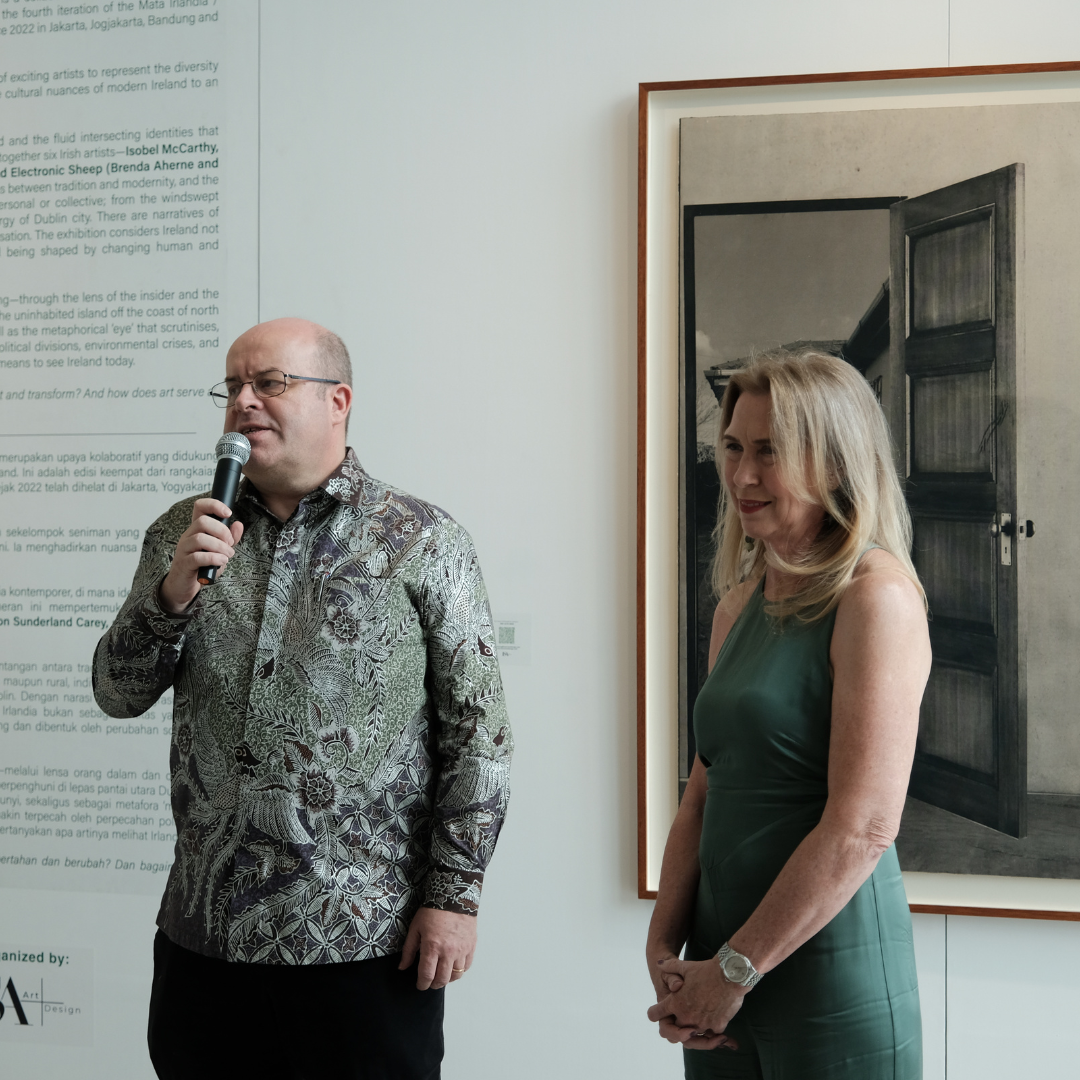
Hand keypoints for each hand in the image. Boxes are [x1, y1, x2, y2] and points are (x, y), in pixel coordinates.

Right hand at [159, 498, 244, 613]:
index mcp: (197, 529)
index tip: (228, 513)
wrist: (185, 585)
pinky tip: (222, 562)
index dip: (214, 505)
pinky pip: (197, 557)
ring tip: (227, 556)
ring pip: (200, 539)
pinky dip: (213, 558)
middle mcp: (188, 536)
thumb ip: (230, 538)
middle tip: (230, 544)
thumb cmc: (203, 565)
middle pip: (202, 521)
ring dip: (219, 547)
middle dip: (222, 531)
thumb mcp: (220, 550)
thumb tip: (238, 524)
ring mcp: (184, 549)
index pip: (199, 507)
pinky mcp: (184, 564)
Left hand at [399, 907, 475, 989]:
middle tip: (430, 982)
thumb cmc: (433, 910)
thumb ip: (408, 950)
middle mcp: (448, 951)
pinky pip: (467, 966)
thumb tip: (402, 967)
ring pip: (456, 975)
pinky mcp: (471, 946)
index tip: (420, 985)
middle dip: (434, 984)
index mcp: (432, 947)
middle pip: (442, 979)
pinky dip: (460, 970)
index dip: (422, 984)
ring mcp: (462, 950)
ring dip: (447, 979)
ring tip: (442, 975)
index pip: (427, 975)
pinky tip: (454, 966)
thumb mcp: (415, 928)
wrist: (454, 896)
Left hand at [647, 957, 744, 1049]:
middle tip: (684, 1016)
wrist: (730, 975)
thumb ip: (670, 966)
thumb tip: (659, 963)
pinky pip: (711, 1033)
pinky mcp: (717, 1026)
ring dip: (694, 1028)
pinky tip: (713, 1020)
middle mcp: (687, 1017)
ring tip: (699, 1020)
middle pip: (675, 1028)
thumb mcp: (685, 966)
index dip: (655, 1013)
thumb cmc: (706, 970)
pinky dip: (711, 1029)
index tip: (658, 1012)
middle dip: (677, 1024)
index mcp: (675, 1003)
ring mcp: (702, 1024)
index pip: (655, 1014)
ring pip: (693, 1034)